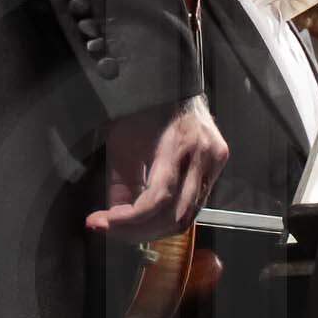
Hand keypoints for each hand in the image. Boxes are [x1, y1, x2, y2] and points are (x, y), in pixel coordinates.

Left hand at [86, 96, 223, 239]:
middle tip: (110, 231)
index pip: (157, 198)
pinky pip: (194, 205)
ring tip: (126, 229)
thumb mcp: (124, 141)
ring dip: (154, 230)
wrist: (176, 85)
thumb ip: (121, 181)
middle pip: (176, 216)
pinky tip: (148, 217)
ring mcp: (216, 163)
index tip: (100, 223)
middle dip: (139, 232)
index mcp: (180, 145)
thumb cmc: (147, 107)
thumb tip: (115, 215)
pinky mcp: (217, 168)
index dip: (127, 219)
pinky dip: (168, 217)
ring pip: (187, 217)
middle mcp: (206, 157)